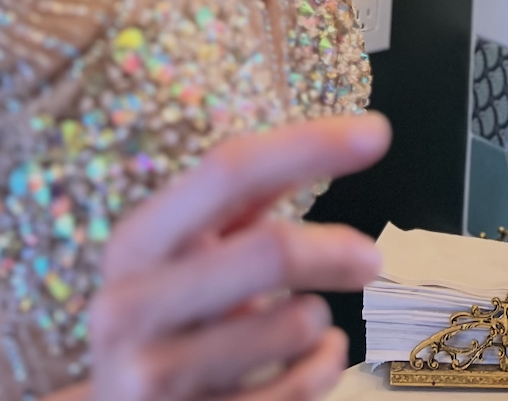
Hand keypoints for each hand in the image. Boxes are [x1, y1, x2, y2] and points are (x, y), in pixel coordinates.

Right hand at [82, 113, 390, 400]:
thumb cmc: (174, 309)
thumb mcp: (191, 248)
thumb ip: (254, 194)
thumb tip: (358, 136)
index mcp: (137, 243)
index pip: (229, 173)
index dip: (309, 146)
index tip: (376, 133)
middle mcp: (131, 308)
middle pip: (270, 252)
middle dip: (336, 253)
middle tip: (371, 259)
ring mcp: (153, 379)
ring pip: (293, 326)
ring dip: (317, 321)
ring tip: (298, 322)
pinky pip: (297, 391)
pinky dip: (323, 367)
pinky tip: (311, 360)